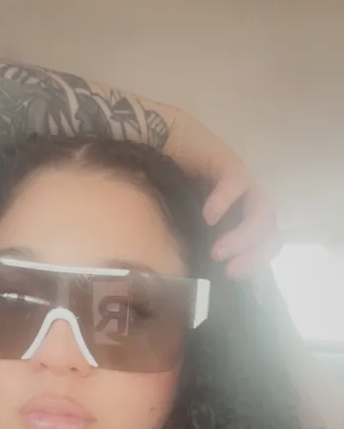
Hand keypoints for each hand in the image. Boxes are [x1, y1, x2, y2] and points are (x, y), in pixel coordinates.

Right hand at [163, 109, 280, 279]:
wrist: (159, 145)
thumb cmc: (169, 191)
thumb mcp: (185, 228)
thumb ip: (197, 248)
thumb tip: (195, 283)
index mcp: (241, 222)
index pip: (262, 247)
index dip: (256, 267)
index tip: (236, 283)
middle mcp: (247, 205)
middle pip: (271, 233)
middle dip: (255, 256)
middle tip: (231, 271)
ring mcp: (243, 185)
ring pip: (262, 212)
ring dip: (244, 237)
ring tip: (218, 251)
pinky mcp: (230, 164)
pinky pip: (237, 183)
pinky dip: (225, 201)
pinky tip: (209, 216)